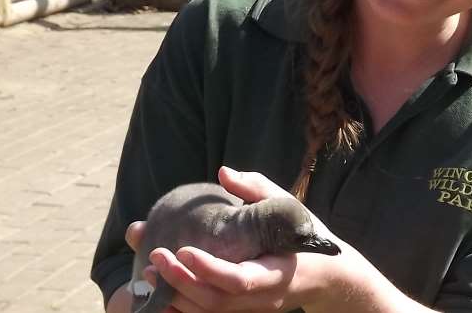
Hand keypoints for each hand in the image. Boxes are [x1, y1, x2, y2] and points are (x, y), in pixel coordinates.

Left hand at [141, 167, 355, 311]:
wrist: (324, 276)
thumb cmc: (304, 233)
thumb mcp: (287, 207)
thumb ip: (257, 189)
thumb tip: (223, 172)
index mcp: (276, 272)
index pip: (239, 279)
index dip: (209, 269)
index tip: (183, 249)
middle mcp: (261, 297)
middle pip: (216, 300)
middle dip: (181, 281)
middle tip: (154, 256)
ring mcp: (249, 308)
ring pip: (208, 312)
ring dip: (175, 296)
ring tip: (147, 272)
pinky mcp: (239, 310)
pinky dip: (181, 308)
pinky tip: (157, 292)